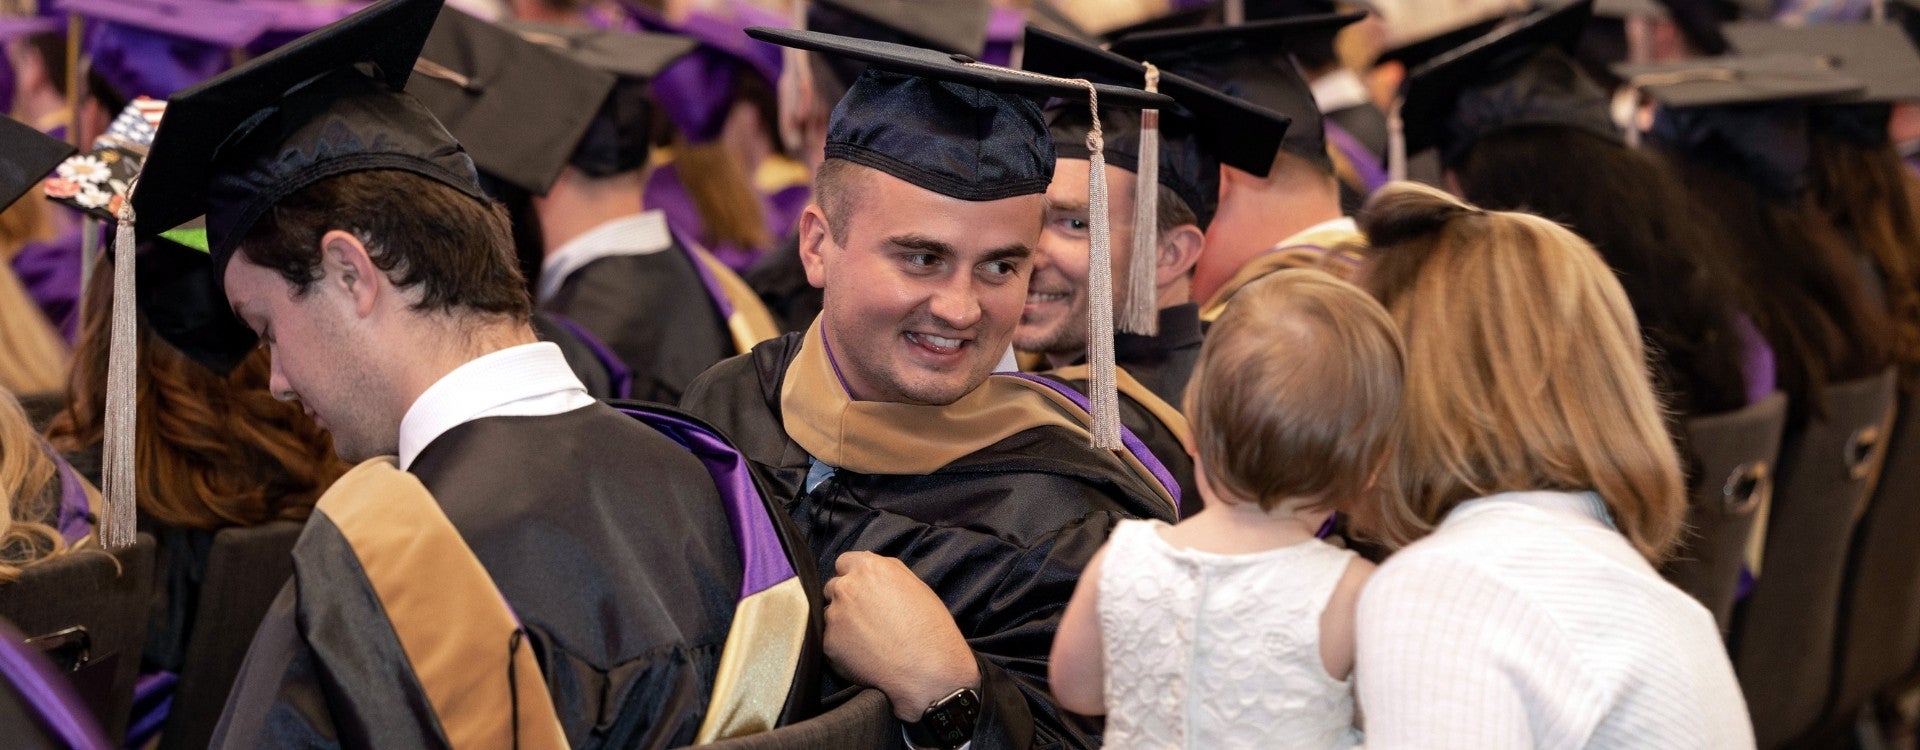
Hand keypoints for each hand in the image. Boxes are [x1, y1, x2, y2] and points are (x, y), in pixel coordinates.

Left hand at [822, 551, 980, 721]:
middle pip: (834, 587)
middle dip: (846, 599)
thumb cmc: (930, 628)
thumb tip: (869, 573)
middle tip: (867, 618)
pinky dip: (842, 647)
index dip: (854, 577)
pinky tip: (865, 656)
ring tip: (868, 640)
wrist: (927, 670)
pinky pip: (829, 641)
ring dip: (842, 623)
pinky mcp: (828, 643)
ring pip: (830, 615)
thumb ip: (886, 573)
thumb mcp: (915, 586)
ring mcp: (834, 615)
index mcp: (869, 568)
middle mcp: (846, 587)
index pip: (844, 562)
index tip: (863, 591)